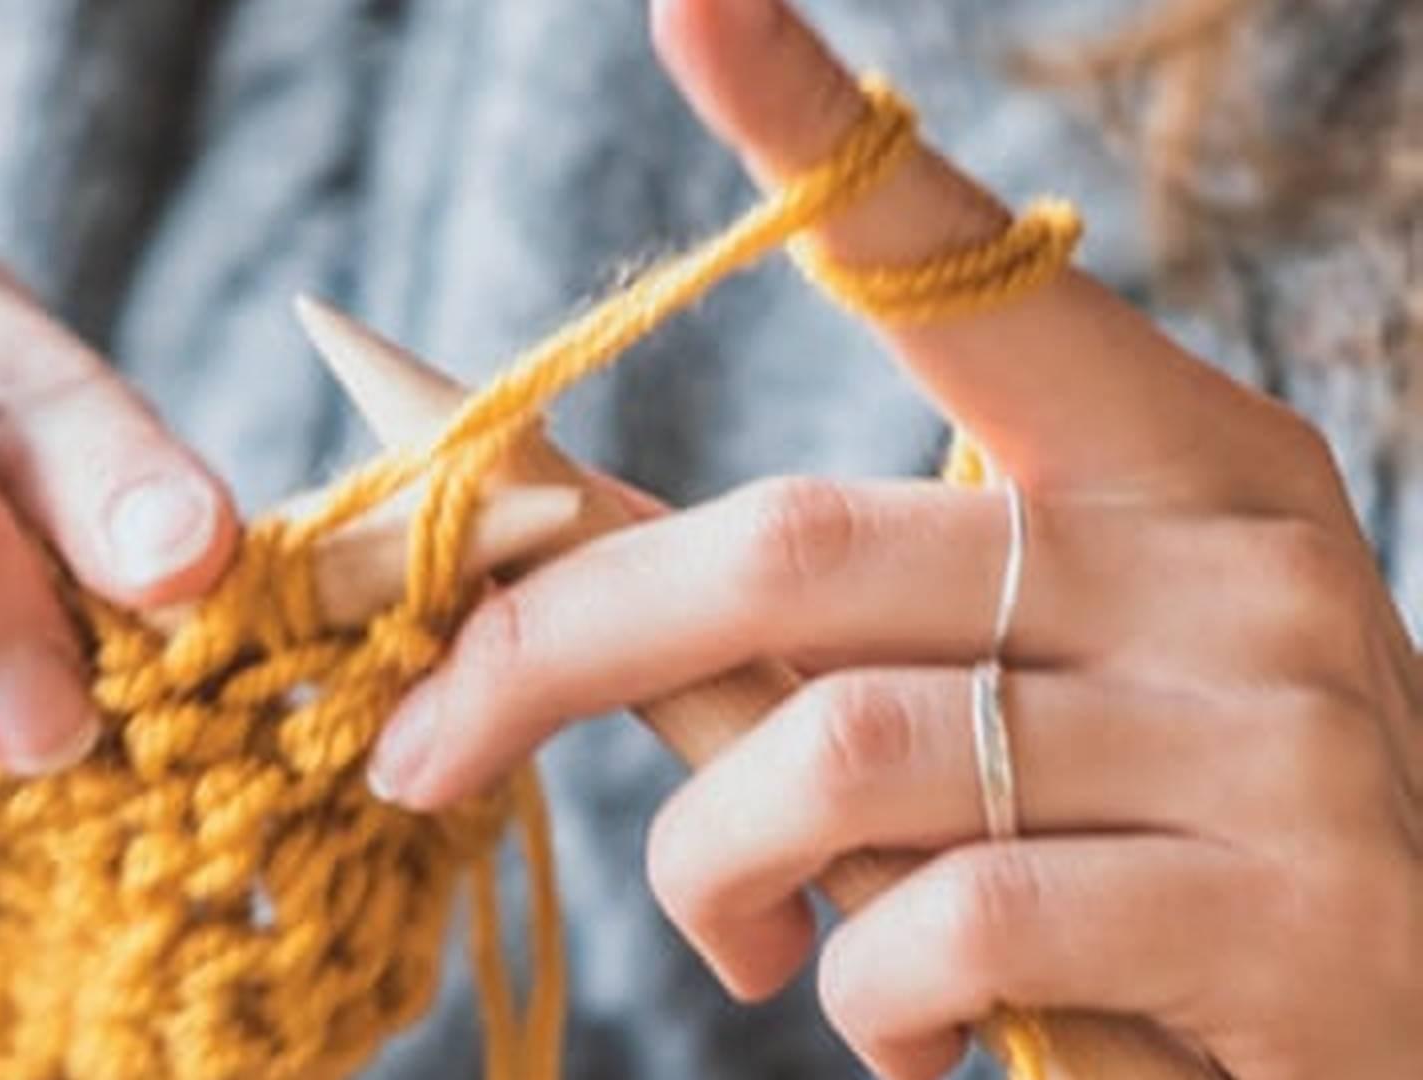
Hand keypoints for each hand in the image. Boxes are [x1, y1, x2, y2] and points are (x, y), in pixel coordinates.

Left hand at [366, 2, 1422, 1076]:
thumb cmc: (1165, 845)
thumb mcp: (1014, 694)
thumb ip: (819, 627)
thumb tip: (565, 567)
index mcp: (1160, 457)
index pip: (957, 264)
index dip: (811, 130)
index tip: (689, 1)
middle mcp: (1223, 553)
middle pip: (792, 540)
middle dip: (553, 654)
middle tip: (421, 751)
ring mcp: (1271, 724)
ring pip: (838, 747)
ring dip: (712, 867)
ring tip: (737, 936)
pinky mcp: (1285, 909)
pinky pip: (953, 923)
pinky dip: (860, 996)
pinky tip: (901, 1026)